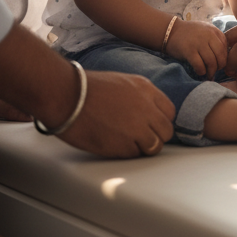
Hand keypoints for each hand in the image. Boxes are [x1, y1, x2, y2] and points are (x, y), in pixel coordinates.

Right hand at [58, 70, 174, 157]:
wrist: (67, 95)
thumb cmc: (86, 88)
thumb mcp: (122, 82)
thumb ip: (139, 96)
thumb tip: (147, 112)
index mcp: (146, 89)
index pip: (169, 111)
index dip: (160, 121)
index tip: (151, 125)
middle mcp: (147, 107)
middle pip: (166, 131)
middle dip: (156, 136)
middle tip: (142, 138)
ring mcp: (137, 127)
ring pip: (155, 146)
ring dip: (144, 148)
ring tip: (128, 144)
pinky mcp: (123, 145)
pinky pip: (135, 154)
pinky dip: (128, 153)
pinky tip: (115, 145)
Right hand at [165, 19, 228, 78]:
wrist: (171, 31)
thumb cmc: (190, 33)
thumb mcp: (206, 30)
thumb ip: (215, 39)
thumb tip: (225, 56)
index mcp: (214, 31)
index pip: (225, 47)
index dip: (224, 58)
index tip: (220, 64)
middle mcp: (208, 35)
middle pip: (220, 56)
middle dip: (219, 66)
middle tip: (215, 71)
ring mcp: (198, 43)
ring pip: (211, 62)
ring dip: (211, 71)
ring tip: (209, 75)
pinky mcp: (189, 51)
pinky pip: (199, 65)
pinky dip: (201, 71)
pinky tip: (200, 72)